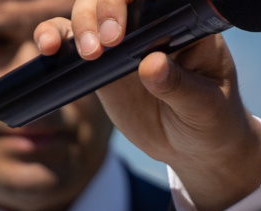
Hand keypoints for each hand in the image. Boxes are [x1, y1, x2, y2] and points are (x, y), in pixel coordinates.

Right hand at [30, 13, 260, 210]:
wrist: (196, 147)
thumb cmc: (213, 121)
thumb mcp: (205, 108)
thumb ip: (180, 87)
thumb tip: (151, 66)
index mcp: (183, 22)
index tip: (122, 28)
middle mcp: (150, 24)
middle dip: (102, 11)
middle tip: (107, 43)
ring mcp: (123, 43)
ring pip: (88, 13)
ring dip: (78, 26)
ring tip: (86, 54)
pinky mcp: (101, 65)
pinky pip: (70, 45)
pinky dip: (54, 40)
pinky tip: (48, 51)